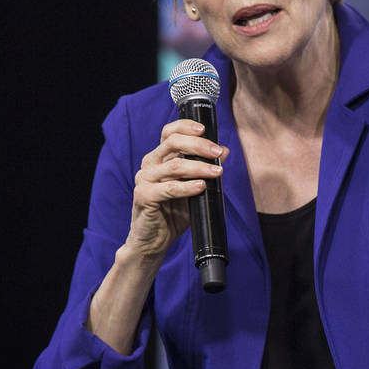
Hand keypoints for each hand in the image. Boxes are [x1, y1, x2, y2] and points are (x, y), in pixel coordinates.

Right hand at [125, 120, 226, 261]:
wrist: (154, 241)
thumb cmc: (173, 214)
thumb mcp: (195, 188)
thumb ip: (206, 169)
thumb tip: (225, 150)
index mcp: (159, 158)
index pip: (169, 132)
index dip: (186, 127)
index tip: (205, 130)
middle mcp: (150, 165)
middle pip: (172, 143)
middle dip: (199, 145)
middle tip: (217, 153)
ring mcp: (144, 180)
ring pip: (174, 166)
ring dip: (199, 168)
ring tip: (217, 172)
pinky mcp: (143, 197)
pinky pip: (169, 188)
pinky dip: (187, 187)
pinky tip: (201, 187)